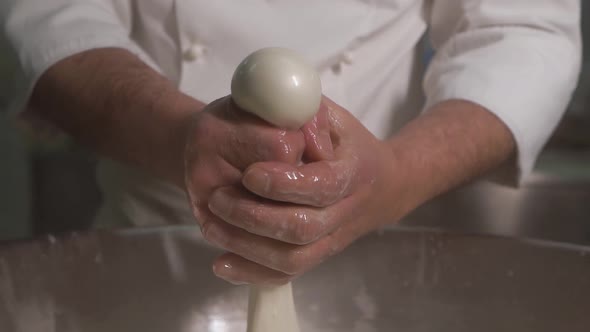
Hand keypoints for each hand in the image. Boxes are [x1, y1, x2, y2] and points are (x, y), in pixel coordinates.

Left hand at [205, 97, 407, 284]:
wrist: (382, 186)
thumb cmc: (350, 145)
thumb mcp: (335, 118)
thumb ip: (308, 115)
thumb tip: (284, 126)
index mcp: (353, 173)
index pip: (322, 186)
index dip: (284, 184)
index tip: (249, 173)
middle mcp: (345, 213)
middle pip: (302, 229)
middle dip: (254, 217)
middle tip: (218, 199)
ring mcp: (332, 240)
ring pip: (292, 259)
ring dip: (247, 248)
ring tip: (212, 227)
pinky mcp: (319, 256)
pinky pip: (287, 275)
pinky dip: (252, 274)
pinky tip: (221, 264)